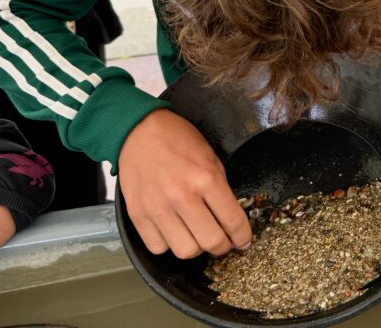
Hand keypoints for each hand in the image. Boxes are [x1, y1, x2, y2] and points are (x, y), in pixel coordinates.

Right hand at [118, 109, 251, 258]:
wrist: (138, 130)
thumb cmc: (177, 140)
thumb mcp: (210, 157)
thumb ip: (221, 189)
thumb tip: (231, 220)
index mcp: (206, 178)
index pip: (233, 221)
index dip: (243, 237)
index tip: (243, 241)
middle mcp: (182, 196)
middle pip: (211, 242)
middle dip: (223, 246)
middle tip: (223, 241)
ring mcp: (158, 207)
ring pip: (185, 251)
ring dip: (196, 248)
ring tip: (196, 236)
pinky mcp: (137, 214)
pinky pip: (158, 247)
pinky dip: (168, 244)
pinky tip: (173, 231)